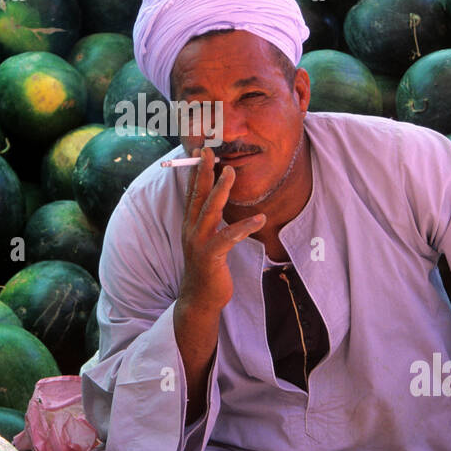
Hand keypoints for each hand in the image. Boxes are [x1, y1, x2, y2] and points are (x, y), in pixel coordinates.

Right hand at [178, 146, 265, 314]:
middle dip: (203, 172)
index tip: (200, 152)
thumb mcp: (205, 240)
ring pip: (210, 211)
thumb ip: (209, 221)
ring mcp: (199, 243)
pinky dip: (245, 227)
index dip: (195, 172)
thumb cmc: (207, 267)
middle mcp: (191, 230)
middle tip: (209, 152)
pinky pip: (229, 237)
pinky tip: (260, 218)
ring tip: (231, 172)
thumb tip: (217, 202)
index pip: (192, 193)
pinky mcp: (210, 256)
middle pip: (198, 196)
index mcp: (190, 224)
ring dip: (220, 190)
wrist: (199, 298)